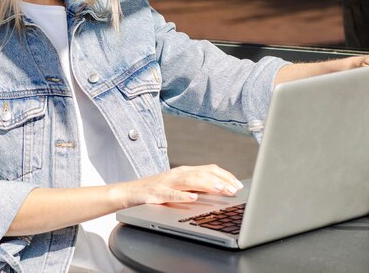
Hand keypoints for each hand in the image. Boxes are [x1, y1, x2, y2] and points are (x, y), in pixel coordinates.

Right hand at [112, 164, 243, 207]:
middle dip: (221, 181)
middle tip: (235, 189)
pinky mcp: (156, 193)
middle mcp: (177, 174)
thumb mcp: (179, 187)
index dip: (225, 176)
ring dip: (207, 185)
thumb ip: (196, 187)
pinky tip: (192, 199)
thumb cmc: (156, 191)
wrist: (129, 192)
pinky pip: (170, 194)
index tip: (239, 184)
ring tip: (221, 190)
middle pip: (203, 174)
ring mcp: (166, 183)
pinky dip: (182, 196)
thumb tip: (220, 192)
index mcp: (185, 172)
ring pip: (190, 181)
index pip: (209, 169)